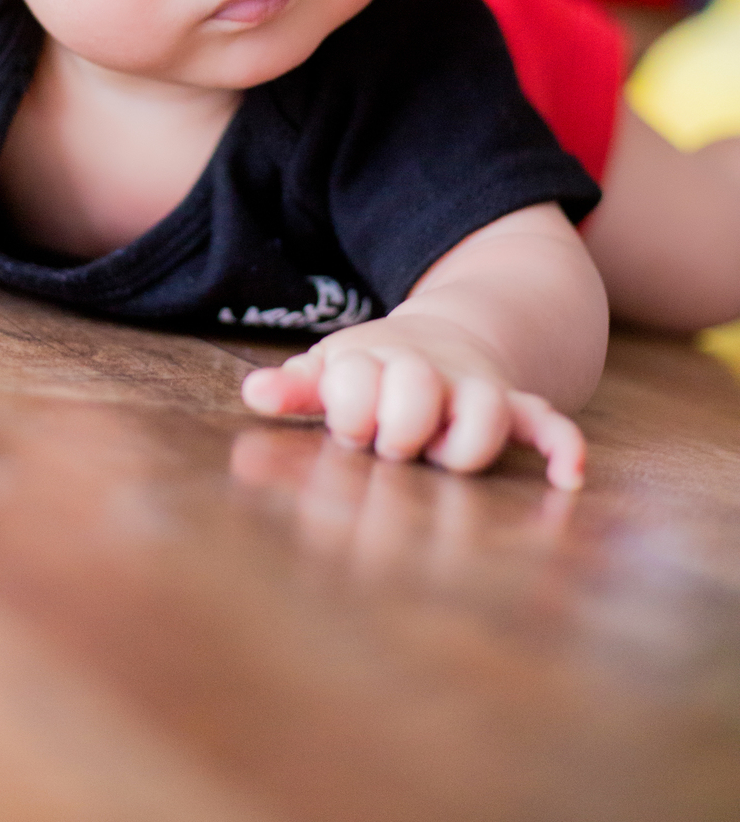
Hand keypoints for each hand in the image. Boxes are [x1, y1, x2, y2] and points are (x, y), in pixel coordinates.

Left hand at [240, 320, 585, 490]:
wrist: (443, 341)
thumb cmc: (374, 370)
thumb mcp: (333, 371)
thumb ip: (298, 386)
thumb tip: (253, 394)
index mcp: (378, 361)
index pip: (357, 382)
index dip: (348, 406)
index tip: (346, 423)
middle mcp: (430, 374)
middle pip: (419, 393)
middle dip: (399, 425)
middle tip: (389, 446)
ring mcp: (473, 391)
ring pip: (485, 410)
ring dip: (464, 440)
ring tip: (444, 458)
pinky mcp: (510, 409)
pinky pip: (545, 423)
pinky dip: (561, 446)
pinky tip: (567, 480)